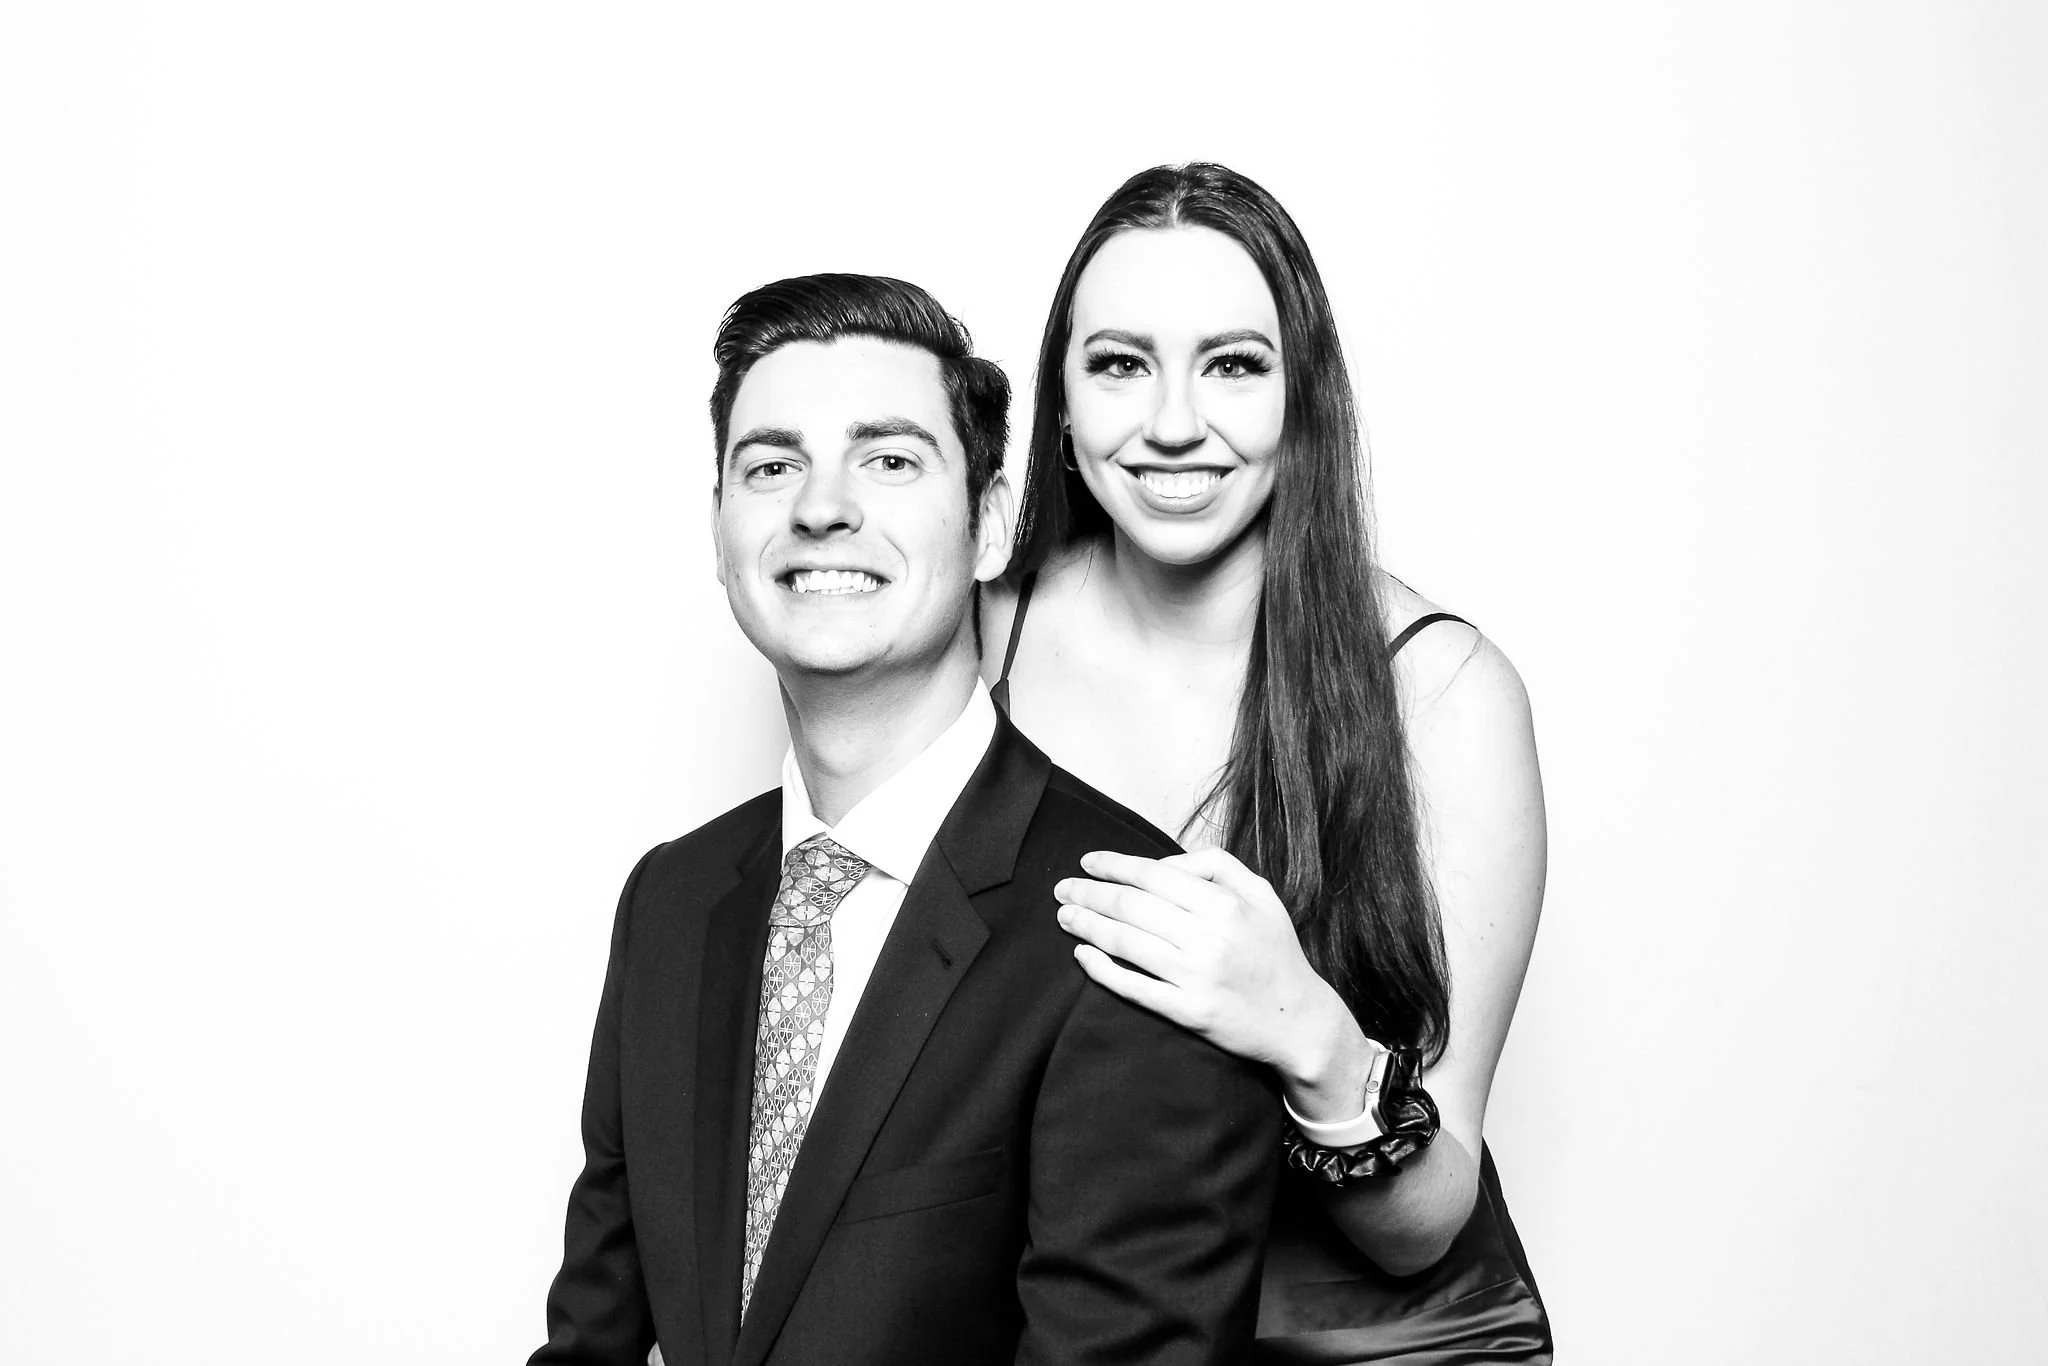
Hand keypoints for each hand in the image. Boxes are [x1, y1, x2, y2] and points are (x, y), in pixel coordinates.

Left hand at [1053, 847, 1352, 1083]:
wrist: (1299, 1020)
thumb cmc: (1275, 951)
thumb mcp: (1261, 893)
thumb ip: (1216, 865)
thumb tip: (1162, 863)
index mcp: (1225, 903)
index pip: (1153, 875)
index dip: (1114, 865)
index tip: (1087, 862)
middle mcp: (1209, 937)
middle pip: (1132, 906)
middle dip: (1090, 893)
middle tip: (1063, 889)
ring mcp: (1197, 976)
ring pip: (1126, 943)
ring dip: (1087, 926)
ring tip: (1064, 916)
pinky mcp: (1188, 1012)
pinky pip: (1134, 986)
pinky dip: (1102, 969)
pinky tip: (1082, 954)